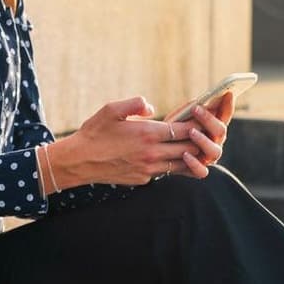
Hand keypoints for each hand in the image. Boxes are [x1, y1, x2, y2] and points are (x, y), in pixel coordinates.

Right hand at [48, 97, 199, 187]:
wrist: (78, 161)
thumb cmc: (94, 132)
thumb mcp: (111, 109)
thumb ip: (135, 104)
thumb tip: (151, 107)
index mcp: (147, 133)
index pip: (184, 129)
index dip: (196, 123)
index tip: (202, 117)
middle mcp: (152, 153)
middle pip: (189, 148)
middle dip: (199, 139)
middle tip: (204, 131)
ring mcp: (149, 170)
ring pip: (181, 164)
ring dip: (189, 155)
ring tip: (192, 144)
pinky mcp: (143, 180)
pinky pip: (165, 172)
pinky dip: (171, 164)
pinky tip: (170, 155)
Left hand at [166, 91, 233, 177]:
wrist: (158, 148)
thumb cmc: (173, 128)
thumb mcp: (182, 116)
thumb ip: (193, 109)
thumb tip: (205, 99)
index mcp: (214, 126)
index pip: (225, 114)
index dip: (228, 104)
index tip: (227, 93)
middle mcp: (215, 142)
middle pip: (221, 131)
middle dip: (209, 119)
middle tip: (196, 109)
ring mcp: (208, 157)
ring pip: (214, 151)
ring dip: (203, 140)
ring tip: (191, 132)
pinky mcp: (198, 170)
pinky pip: (201, 171)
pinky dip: (195, 163)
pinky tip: (185, 155)